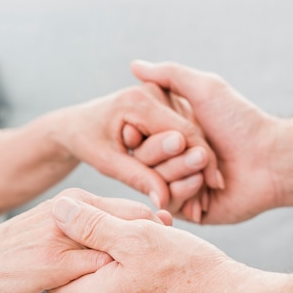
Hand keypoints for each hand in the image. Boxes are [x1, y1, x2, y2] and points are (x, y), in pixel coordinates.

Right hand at [0, 188, 169, 292]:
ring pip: (119, 244)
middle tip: (177, 258)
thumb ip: (84, 228)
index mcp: (75, 201)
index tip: (174, 245)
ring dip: (142, 259)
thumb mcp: (52, 227)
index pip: (132, 208)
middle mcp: (73, 213)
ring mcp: (63, 238)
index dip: (157, 228)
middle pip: (133, 221)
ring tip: (161, 275)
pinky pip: (96, 271)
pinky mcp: (52, 264)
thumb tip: (120, 239)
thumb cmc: (13, 250)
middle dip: (158, 239)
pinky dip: (116, 280)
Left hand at [47, 195, 278, 292]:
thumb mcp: (137, 236)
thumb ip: (93, 224)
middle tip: (132, 230)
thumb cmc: (191, 273)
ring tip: (159, 242)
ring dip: (130, 265)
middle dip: (106, 252)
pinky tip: (172, 267)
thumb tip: (59, 211)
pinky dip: (148, 283)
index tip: (88, 229)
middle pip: (91, 282)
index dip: (68, 249)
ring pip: (118, 291)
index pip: (58, 278)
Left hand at [56, 83, 221, 208]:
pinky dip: (190, 153)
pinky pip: (183, 130)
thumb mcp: (107, 162)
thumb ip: (137, 177)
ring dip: (199, 161)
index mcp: (138, 101)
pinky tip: (199, 179)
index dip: (200, 160)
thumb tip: (164, 200)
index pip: (181, 133)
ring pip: (191, 131)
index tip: (213, 185)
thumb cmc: (86, 141)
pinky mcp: (163, 103)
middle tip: (216, 190)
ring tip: (210, 192)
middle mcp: (152, 92)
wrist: (76, 124)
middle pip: (190, 131)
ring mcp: (159, 95)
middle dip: (203, 162)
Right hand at [130, 61, 283, 223]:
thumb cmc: (240, 122)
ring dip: (179, 172)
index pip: (137, 137)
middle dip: (167, 154)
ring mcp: (179, 182)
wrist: (270, 160)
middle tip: (199, 151)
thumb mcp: (205, 89)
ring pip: (154, 182)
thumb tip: (134, 65)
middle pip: (143, 160)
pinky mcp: (189, 207)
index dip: (139, 135)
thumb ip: (169, 75)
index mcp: (172, 131)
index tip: (142, 132)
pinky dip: (186, 192)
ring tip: (206, 167)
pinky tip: (207, 186)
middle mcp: (172, 157)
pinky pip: (169, 203)